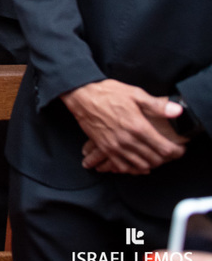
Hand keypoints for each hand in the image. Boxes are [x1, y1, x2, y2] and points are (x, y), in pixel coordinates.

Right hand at [61, 80, 185, 174]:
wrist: (81, 96)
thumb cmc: (107, 93)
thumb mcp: (134, 93)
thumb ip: (157, 105)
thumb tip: (177, 111)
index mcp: (138, 126)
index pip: (164, 149)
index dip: (176, 151)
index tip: (179, 148)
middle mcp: (127, 140)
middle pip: (154, 160)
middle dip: (164, 158)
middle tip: (167, 152)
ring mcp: (115, 146)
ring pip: (140, 166)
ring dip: (149, 164)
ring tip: (153, 157)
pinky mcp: (104, 148)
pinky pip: (121, 166)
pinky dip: (131, 168)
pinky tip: (135, 162)